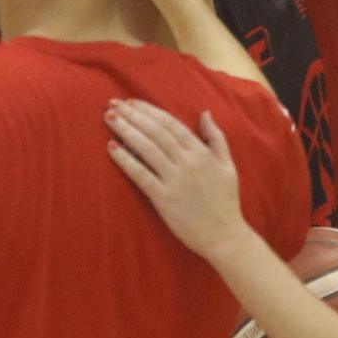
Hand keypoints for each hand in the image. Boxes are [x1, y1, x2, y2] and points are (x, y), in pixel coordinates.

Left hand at [105, 99, 245, 258]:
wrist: (224, 235)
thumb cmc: (226, 201)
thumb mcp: (228, 165)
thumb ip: (216, 137)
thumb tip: (205, 113)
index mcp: (201, 152)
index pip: (171, 124)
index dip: (150, 111)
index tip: (132, 102)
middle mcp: (187, 162)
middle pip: (155, 132)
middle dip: (133, 115)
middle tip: (113, 104)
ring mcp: (174, 180)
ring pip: (147, 149)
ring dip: (126, 131)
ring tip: (110, 118)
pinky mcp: (163, 198)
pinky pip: (141, 175)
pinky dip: (126, 160)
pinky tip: (111, 147)